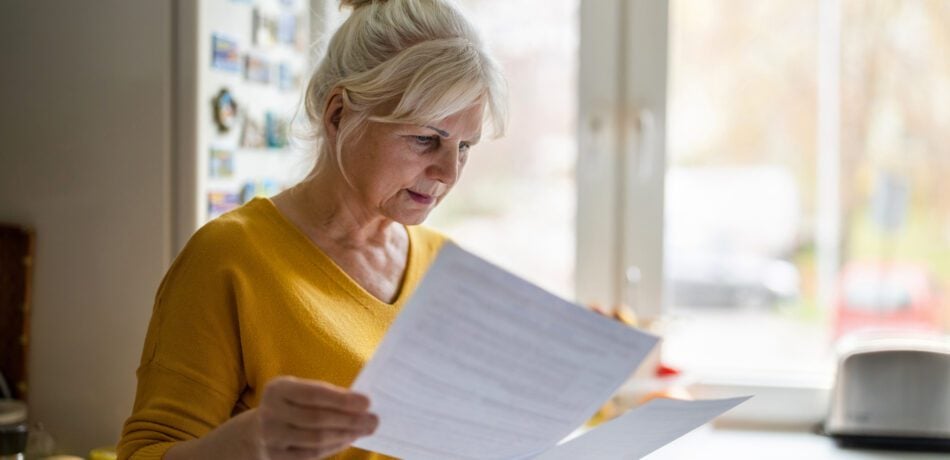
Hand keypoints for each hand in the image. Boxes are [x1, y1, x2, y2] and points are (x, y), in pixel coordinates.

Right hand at [256, 376, 378, 458]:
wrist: (257, 431)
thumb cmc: (291, 405)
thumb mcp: (299, 390)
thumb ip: (325, 394)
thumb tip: (361, 404)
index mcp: (278, 389)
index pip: (314, 394)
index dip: (342, 399)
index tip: (367, 402)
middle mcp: (270, 413)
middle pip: (317, 419)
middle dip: (350, 420)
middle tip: (373, 420)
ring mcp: (271, 438)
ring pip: (316, 439)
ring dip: (345, 435)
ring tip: (364, 430)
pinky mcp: (276, 457)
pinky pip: (311, 455)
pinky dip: (334, 447)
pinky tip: (348, 440)